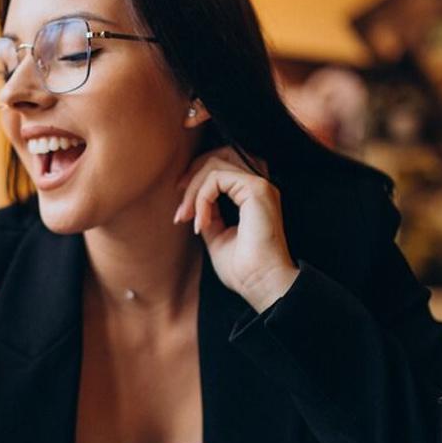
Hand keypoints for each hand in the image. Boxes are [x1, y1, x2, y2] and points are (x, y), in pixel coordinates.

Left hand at [173, 148, 298, 311]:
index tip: (182, 213)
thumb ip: (209, 215)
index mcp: (252, 196)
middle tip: (180, 210)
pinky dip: (201, 198)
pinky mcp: (257, 189)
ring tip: (187, 217)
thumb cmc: (243, 269)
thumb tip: (193, 204)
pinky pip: (217, 178)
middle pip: (216, 158)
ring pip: (214, 165)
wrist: (261, 284)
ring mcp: (259, 185)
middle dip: (191, 178)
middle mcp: (258, 186)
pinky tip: (201, 222)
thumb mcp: (217, 236)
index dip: (195, 183)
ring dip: (193, 190)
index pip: (221, 169)